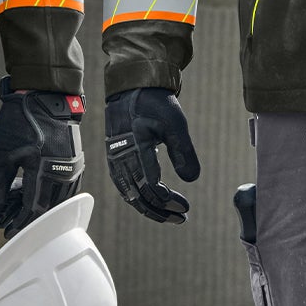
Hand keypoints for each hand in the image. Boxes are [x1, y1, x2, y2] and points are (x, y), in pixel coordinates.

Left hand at [0, 81, 83, 236]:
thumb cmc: (22, 121)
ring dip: (40, 205)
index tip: (7, 228)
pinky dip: (51, 193)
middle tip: (11, 218)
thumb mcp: (2, 154)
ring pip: (58, 199)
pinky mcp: (75, 161)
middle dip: (28, 215)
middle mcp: (64, 173)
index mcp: (46, 173)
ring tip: (20, 204)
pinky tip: (36, 190)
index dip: (19, 222)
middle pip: (47, 207)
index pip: (33, 209)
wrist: (46, 95)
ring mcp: (73, 167)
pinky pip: (65, 187)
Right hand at [105, 87, 199, 223]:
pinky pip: (123, 186)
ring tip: (168, 216)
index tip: (185, 207)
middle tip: (180, 218)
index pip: (151, 186)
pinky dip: (137, 198)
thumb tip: (191, 180)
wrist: (132, 88)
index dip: (168, 201)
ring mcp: (114, 158)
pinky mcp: (113, 158)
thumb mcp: (175, 123)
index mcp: (135, 147)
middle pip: (138, 195)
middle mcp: (121, 156)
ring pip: (129, 194)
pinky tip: (151, 202)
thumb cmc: (154, 103)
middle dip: (160, 211)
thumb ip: (183, 152)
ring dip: (149, 208)